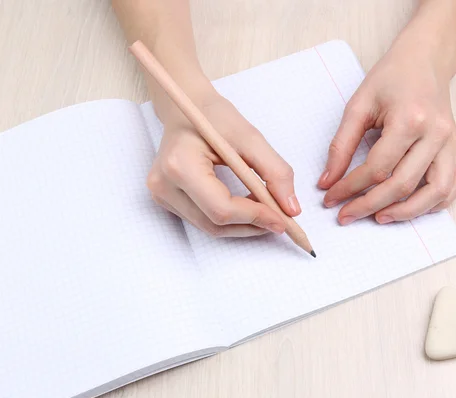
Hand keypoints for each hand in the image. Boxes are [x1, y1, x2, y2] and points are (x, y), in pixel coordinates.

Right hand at [147, 90, 300, 236]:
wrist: (185, 108)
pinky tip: (247, 206)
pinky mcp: (166, 200)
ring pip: (210, 227)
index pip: (221, 207)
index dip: (255, 217)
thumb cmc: (214, 117)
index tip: (283, 219)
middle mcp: (164, 184)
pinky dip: (230, 219)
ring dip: (243, 225)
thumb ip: (274, 172)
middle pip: (215, 223)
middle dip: (252, 225)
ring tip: (266, 210)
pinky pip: (203, 221)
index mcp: (180, 164)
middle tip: (281, 219)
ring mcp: (161, 195)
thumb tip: (291, 209)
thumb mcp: (250, 137)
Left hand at [318, 29, 455, 224]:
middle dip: (370, 206)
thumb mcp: (359, 105)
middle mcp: (435, 135)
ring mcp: (451, 144)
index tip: (330, 198)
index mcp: (409, 120)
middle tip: (346, 216)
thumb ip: (341, 145)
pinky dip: (434, 203)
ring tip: (379, 218)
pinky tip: (411, 207)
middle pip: (403, 185)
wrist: (425, 60)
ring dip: (406, 213)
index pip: (377, 168)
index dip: (350, 188)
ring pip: (435, 193)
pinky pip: (453, 186)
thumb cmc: (391, 78)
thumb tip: (327, 181)